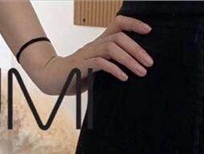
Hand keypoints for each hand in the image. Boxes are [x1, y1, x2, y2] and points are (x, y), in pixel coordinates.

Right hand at [30, 16, 153, 94]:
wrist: (54, 79)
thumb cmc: (78, 74)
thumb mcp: (99, 67)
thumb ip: (112, 64)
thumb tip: (135, 68)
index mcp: (101, 42)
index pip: (118, 24)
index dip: (134, 23)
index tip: (148, 31)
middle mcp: (96, 44)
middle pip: (119, 37)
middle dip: (137, 49)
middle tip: (149, 63)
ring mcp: (88, 53)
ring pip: (112, 48)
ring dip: (129, 60)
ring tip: (141, 72)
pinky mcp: (82, 65)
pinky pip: (101, 63)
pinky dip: (115, 69)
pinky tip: (124, 78)